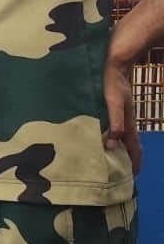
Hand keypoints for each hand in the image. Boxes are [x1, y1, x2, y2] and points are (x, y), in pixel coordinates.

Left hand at [105, 55, 142, 175]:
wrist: (115, 65)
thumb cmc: (113, 84)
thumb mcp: (114, 104)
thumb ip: (116, 123)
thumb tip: (112, 145)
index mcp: (128, 125)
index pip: (134, 149)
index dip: (135, 163)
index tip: (132, 177)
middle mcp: (127, 122)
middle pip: (131, 146)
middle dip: (130, 160)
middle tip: (122, 173)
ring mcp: (122, 116)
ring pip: (125, 138)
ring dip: (122, 150)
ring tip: (114, 160)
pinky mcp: (116, 109)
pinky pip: (119, 128)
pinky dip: (116, 137)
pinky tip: (107, 137)